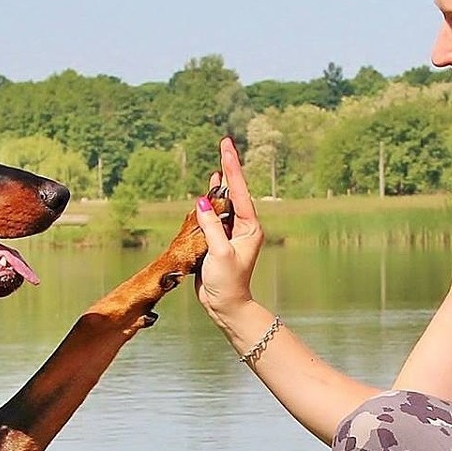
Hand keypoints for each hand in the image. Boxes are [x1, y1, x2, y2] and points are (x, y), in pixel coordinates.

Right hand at [191, 136, 263, 319]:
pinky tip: (205, 193)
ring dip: (218, 186)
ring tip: (218, 165)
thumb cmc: (228, 283)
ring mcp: (230, 234)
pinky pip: (212, 217)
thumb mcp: (219, 253)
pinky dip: (208, 204)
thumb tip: (202, 201)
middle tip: (225, 144)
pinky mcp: (218, 242)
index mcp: (249, 228)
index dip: (232, 168)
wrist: (225, 306)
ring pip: (222, 204)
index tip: (227, 147)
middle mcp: (242, 227)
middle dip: (228, 169)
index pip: (239, 192)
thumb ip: (211, 226)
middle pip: (233, 192)